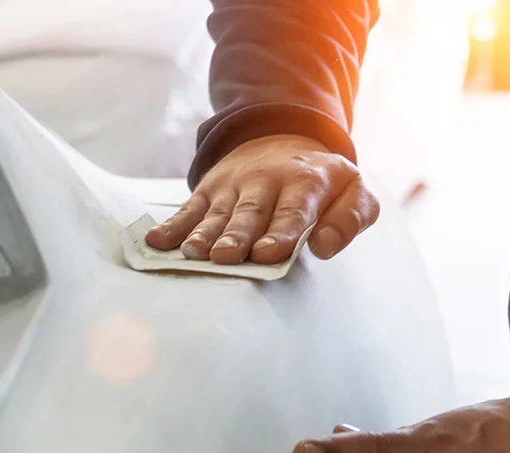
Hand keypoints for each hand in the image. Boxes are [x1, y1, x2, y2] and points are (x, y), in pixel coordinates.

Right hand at [145, 135, 379, 264]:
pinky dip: (172, 225)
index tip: (267, 254)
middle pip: (249, 214)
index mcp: (305, 183)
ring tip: (192, 253)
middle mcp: (265, 182)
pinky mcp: (209, 190)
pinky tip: (156, 240)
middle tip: (226, 257)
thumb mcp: (353, 190)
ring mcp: (233, 186)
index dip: (280, 233)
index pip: (293, 212)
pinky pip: (189, 209)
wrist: (283, 138)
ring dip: (203, 234)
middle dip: (237, 236)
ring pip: (217, 214)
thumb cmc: (322, 180)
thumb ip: (352, 218)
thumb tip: (326, 248)